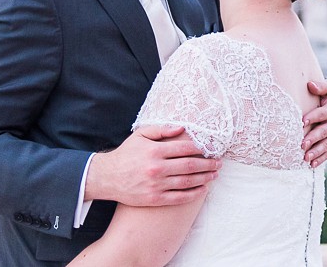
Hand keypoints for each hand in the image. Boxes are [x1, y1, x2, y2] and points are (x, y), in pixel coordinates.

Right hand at [85, 125, 220, 206]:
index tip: (212, 148)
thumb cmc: (126, 154)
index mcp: (155, 150)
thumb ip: (161, 130)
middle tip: (219, 163)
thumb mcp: (140, 135)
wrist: (107, 177)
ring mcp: (156, 185)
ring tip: (214, 175)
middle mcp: (157, 168)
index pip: (185, 148)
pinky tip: (203, 189)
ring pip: (188, 182)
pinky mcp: (155, 199)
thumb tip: (182, 128)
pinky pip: (179, 197)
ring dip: (205, 178)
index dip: (202, 148)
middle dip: (208, 164)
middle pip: (191, 166)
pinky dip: (194, 194)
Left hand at [301, 79, 326, 167]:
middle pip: (323, 132)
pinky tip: (312, 165)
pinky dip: (321, 159)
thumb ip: (322, 86)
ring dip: (316, 152)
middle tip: (302, 144)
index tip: (302, 122)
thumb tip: (310, 84)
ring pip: (326, 145)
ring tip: (306, 158)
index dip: (312, 118)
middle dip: (313, 139)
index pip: (321, 114)